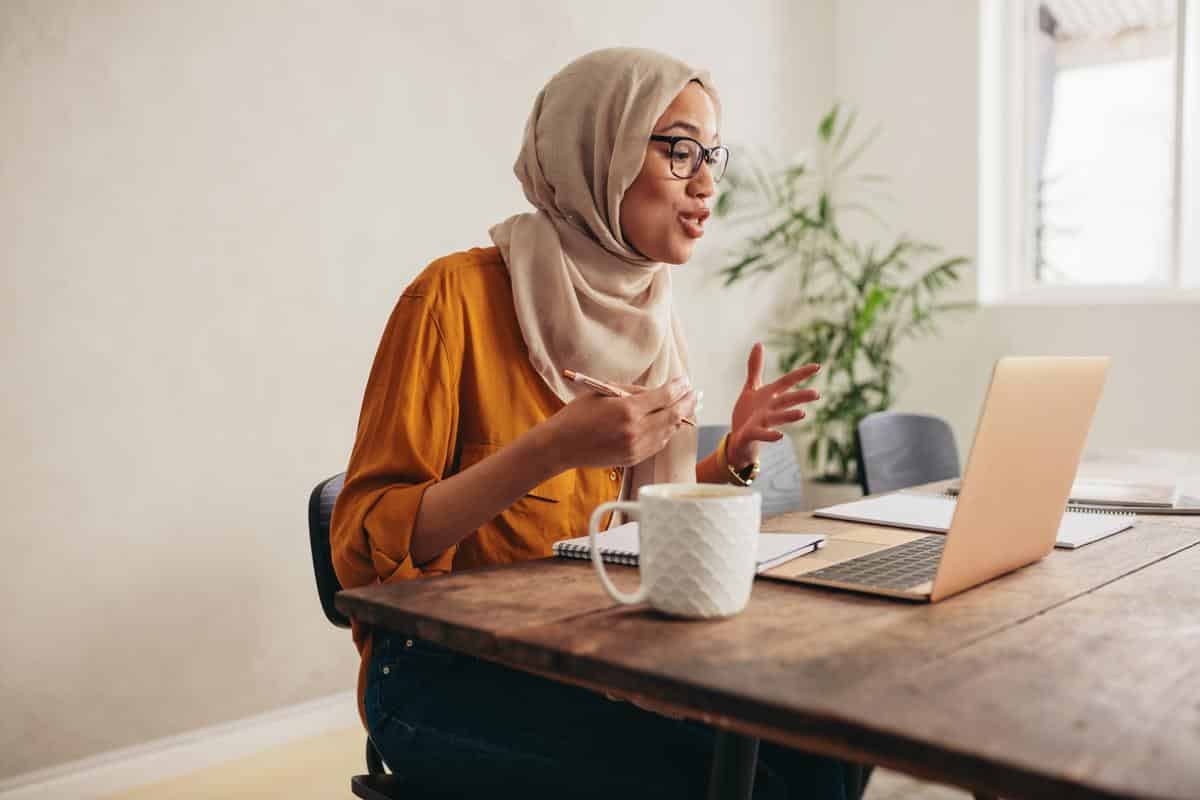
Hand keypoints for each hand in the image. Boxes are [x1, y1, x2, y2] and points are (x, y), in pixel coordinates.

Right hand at [542, 377, 697, 470]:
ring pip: (669, 431)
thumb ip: (632, 391)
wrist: (561, 445)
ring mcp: (636, 447)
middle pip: (673, 415)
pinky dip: (667, 432)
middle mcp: (635, 430)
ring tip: (688, 407)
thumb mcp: (604, 392)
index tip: (685, 381)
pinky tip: (671, 424)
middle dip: (687, 403)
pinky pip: (659, 444)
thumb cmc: (578, 414)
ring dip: (680, 418)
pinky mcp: (634, 459)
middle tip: (695, 394)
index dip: (678, 387)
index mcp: (627, 409)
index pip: (664, 397)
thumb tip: (657, 391)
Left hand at [726, 343, 819, 469]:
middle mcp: (770, 409)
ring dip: (789, 416)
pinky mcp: (752, 434)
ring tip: (802, 414)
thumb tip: (759, 343)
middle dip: (800, 397)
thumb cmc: (748, 413)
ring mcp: (762, 422)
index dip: (801, 374)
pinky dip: (770, 436)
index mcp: (770, 396)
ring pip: (777, 418)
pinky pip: (761, 434)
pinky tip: (780, 437)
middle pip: (786, 401)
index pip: (787, 382)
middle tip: (816, 394)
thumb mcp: (752, 388)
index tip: (818, 366)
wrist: (738, 439)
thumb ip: (756, 367)